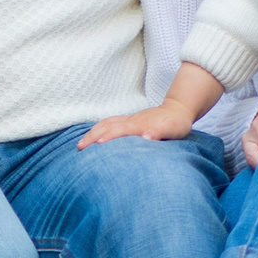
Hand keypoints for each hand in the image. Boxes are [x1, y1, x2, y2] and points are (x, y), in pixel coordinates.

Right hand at [77, 103, 196, 149]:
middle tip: (80, 149)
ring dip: (92, 133)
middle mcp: (131, 121)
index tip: (97, 145)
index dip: (109, 137)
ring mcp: (128, 120)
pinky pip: (109, 123)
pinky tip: (92, 137)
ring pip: (105, 124)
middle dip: (92, 136)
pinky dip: (98, 129)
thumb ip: (160, 132)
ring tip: (80, 146)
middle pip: (107, 126)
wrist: (178, 109)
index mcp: (140, 125)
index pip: (121, 130)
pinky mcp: (128, 121)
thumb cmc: (176, 123)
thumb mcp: (173, 128)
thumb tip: (147, 137)